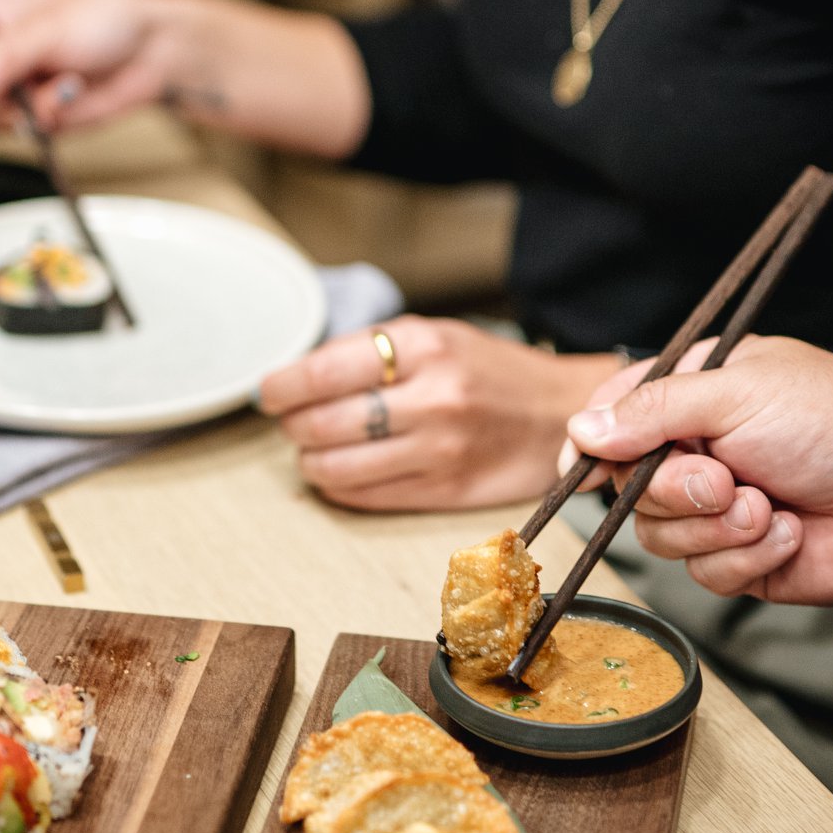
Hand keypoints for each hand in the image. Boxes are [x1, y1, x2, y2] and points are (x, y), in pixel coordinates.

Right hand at [0, 0, 196, 133]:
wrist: (154, 51)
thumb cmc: (106, 18)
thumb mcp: (49, 27)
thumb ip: (1, 57)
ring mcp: (8, 86)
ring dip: (16, 110)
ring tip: (55, 84)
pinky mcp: (31, 114)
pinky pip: (17, 131)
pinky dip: (42, 119)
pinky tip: (68, 94)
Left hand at [259, 318, 626, 512]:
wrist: (563, 413)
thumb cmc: (492, 371)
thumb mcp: (437, 336)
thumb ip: (374, 350)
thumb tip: (300, 374)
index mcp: (425, 348)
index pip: (322, 372)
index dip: (281, 386)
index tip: (269, 392)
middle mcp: (432, 399)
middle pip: (321, 424)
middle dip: (292, 425)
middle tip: (292, 420)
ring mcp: (439, 450)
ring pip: (335, 467)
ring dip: (309, 460)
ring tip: (313, 449)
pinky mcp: (444, 491)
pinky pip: (364, 496)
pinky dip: (337, 486)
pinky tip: (339, 472)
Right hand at [563, 336, 832, 602]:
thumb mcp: (736, 393)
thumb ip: (652, 411)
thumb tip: (579, 431)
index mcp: (695, 394)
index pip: (615, 417)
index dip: (593, 445)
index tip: (583, 467)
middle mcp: (700, 450)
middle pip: (627, 487)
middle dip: (676, 491)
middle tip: (724, 480)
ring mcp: (719, 509)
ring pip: (660, 536)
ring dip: (717, 528)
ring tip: (768, 507)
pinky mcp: (743, 559)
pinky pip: (706, 573)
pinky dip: (748, 556)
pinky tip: (790, 532)